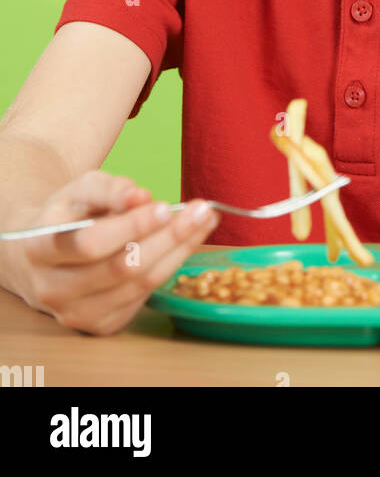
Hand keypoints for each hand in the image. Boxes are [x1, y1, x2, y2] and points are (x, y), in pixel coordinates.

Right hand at [17, 171, 219, 336]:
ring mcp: (75, 314)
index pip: (89, 243)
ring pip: (138, 285)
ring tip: (205, 221)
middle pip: (120, 268)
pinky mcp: (100, 326)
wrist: (45, 253)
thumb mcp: (82, 188)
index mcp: (39, 249)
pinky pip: (143, 297)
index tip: (164, 207)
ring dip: (179, 251)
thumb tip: (141, 197)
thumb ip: (110, 189)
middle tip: (201, 210)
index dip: (129, 227)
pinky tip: (189, 242)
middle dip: (167, 237)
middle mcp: (52, 289)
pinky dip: (171, 267)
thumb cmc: (69, 214)